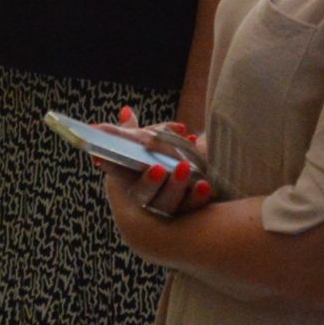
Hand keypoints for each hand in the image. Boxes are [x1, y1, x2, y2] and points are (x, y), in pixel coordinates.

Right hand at [93, 106, 213, 218]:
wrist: (183, 191)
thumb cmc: (152, 161)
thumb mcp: (139, 147)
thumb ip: (132, 133)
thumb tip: (127, 111)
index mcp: (124, 181)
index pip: (119, 174)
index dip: (118, 168)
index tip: (124, 161)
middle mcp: (141, 199)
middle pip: (143, 195)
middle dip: (150, 182)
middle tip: (159, 168)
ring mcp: (163, 208)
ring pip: (166, 204)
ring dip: (175, 186)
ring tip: (186, 167)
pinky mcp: (185, 214)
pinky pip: (190, 209)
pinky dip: (197, 197)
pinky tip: (206, 184)